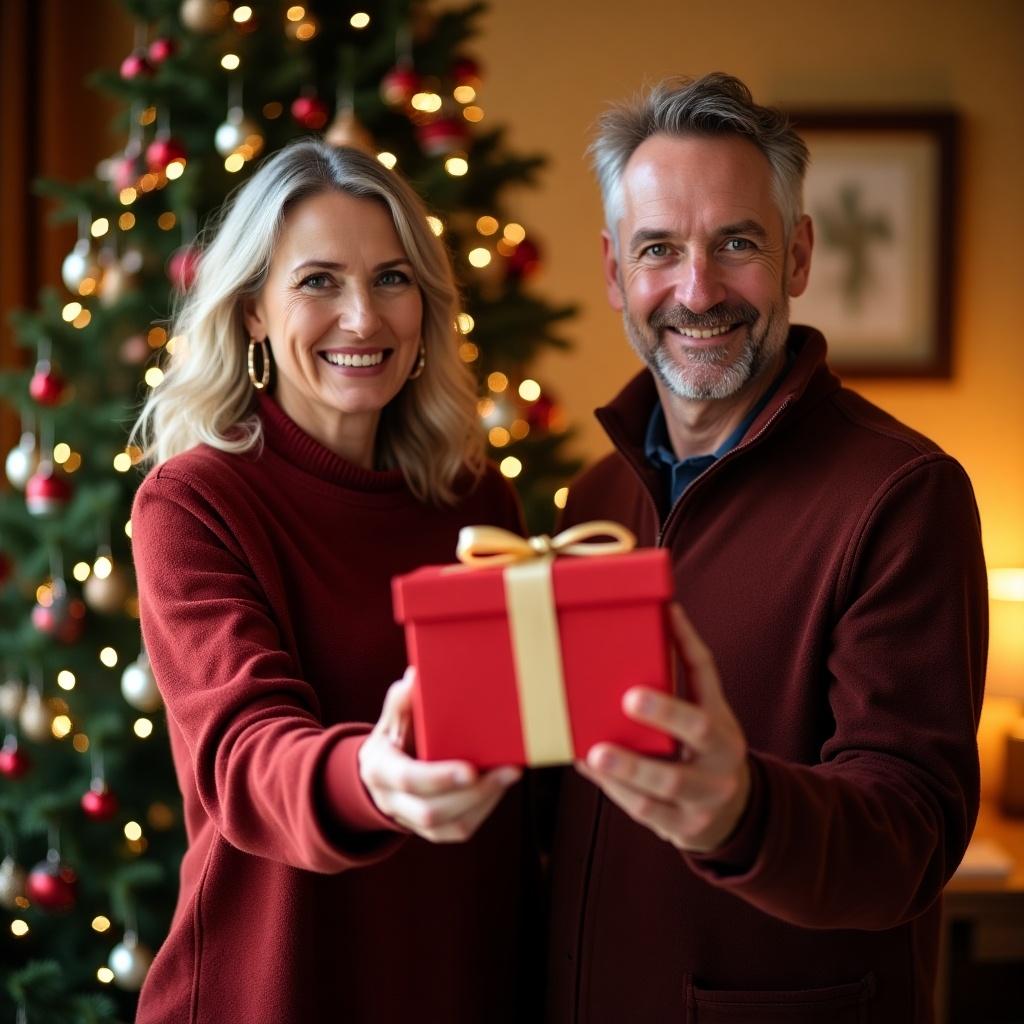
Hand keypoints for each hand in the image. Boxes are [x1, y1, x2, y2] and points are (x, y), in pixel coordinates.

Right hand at [359, 668, 521, 842]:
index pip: (408, 780)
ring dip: (484, 802)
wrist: (378, 778)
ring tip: (510, 775)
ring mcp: (410, 820)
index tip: (471, 769)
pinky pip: (458, 830)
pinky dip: (483, 810)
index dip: (439, 777)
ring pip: (450, 826)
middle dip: (473, 794)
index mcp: (379, 770)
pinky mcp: (430, 830)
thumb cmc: (391, 740)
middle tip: (509, 771)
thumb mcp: (390, 721)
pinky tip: (500, 787)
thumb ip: (401, 703)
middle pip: (431, 811)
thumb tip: (416, 676)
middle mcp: (392, 801)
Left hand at [577, 604, 749, 853]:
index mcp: (723, 722)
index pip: (709, 677)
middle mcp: (722, 757)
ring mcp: (706, 796)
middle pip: (701, 728)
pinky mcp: (683, 827)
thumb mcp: (703, 718)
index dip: (688, 645)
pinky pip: (647, 810)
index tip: (667, 616)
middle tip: (629, 698)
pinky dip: (615, 790)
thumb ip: (679, 683)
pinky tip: (590, 769)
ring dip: (629, 766)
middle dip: (665, 711)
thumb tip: (648, 624)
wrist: (732, 815)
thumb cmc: (702, 752)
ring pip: (668, 781)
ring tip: (595, 753)